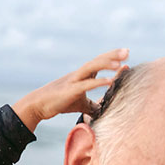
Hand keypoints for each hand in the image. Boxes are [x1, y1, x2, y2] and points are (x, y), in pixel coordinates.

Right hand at [12, 48, 127, 131]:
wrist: (37, 105)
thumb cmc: (58, 103)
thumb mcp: (79, 104)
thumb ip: (91, 106)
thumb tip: (102, 113)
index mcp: (82, 76)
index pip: (99, 63)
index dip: (111, 58)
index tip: (125, 55)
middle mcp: (78, 75)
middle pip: (97, 61)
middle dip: (112, 55)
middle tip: (127, 51)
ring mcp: (74, 81)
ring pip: (91, 68)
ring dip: (105, 64)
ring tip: (120, 63)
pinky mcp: (70, 91)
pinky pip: (86, 84)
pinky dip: (98, 82)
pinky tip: (110, 81)